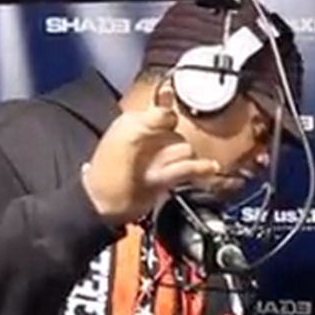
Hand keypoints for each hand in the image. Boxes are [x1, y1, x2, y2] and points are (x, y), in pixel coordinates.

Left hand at [82, 83, 219, 223]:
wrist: (105, 202)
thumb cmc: (110, 166)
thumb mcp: (130, 131)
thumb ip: (154, 116)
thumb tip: (175, 112)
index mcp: (139, 123)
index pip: (167, 112)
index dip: (167, 119)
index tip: (167, 124)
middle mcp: (153, 139)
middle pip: (179, 133)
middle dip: (170, 143)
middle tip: (154, 153)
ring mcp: (162, 160)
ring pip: (185, 151)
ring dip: (177, 159)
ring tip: (160, 169)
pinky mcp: (169, 178)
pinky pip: (190, 168)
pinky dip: (200, 167)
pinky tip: (209, 167)